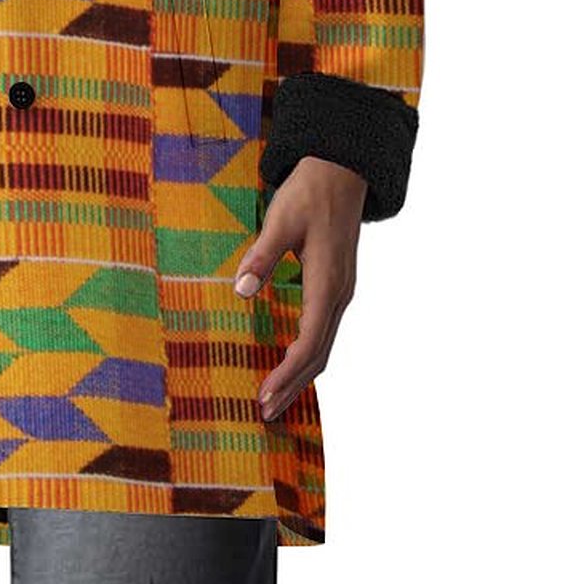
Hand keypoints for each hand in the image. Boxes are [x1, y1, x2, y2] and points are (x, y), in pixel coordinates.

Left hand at [233, 156, 366, 421]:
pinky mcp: (336, 284)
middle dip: (293, 385)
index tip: (264, 395)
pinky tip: (291, 359)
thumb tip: (241, 290)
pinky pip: (324, 330)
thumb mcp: (281, 220)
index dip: (286, 374)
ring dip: (302, 374)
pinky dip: (308, 353)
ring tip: (276, 396)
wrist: (341, 171)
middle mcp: (339, 295)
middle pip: (320, 354)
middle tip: (266, 412)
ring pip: (325, 345)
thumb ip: (262, 256)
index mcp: (327, 284)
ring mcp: (341, 291)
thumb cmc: (310, 193)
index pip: (309, 344)